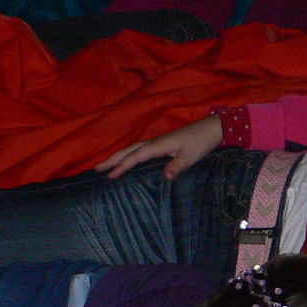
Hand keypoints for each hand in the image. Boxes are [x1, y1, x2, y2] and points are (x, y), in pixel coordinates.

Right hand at [99, 115, 223, 179]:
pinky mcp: (162, 145)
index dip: (121, 166)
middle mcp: (154, 143)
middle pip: (128, 150)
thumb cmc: (201, 142)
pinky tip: (128, 163)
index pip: (135, 156)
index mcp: (158, 145)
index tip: (109, 175)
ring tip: (105, 166)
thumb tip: (165, 177)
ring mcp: (157, 143)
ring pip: (133, 150)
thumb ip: (177, 166)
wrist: (211, 129)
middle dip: (112, 159)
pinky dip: (130, 156)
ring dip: (119, 157)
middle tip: (95, 168)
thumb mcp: (191, 156)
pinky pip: (140, 151)